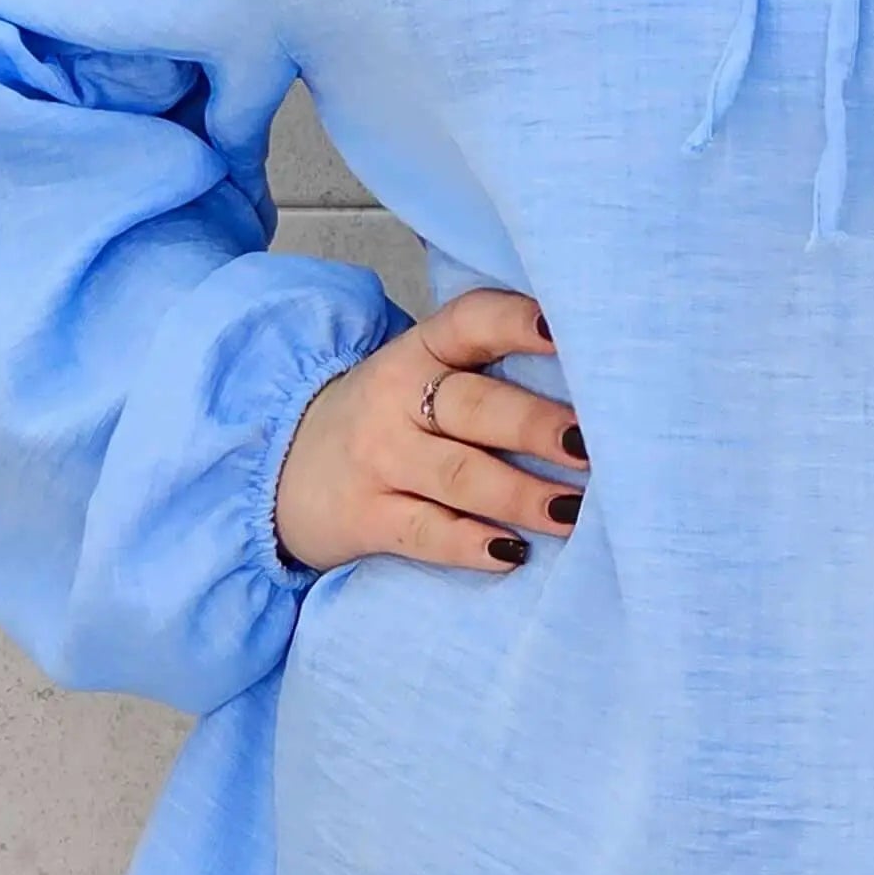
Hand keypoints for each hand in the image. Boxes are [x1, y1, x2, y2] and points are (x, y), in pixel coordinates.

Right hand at [274, 285, 585, 578]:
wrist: (278, 468)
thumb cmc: (386, 421)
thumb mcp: (418, 378)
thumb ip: (484, 373)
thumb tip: (595, 392)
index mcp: (420, 352)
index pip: (470, 321)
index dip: (516, 322)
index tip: (563, 331)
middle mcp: (397, 400)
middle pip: (474, 406)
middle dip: (536, 425)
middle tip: (591, 446)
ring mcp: (378, 460)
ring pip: (459, 474)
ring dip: (521, 493)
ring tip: (573, 510)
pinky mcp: (364, 517)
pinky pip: (425, 532)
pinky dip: (470, 544)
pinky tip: (512, 553)